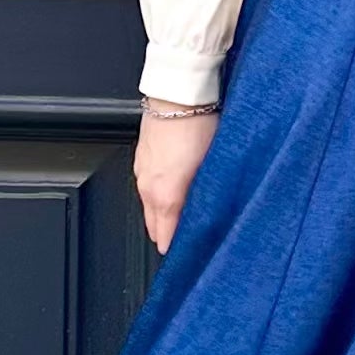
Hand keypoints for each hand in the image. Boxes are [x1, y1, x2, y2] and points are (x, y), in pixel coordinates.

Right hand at [134, 104, 218, 253]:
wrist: (177, 95)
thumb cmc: (198, 125)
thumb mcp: (211, 165)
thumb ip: (208, 194)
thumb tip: (212, 212)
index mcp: (166, 194)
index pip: (166, 234)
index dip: (176, 249)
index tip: (185, 259)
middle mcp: (149, 186)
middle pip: (154, 224)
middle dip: (166, 236)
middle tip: (183, 246)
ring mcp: (142, 172)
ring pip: (149, 206)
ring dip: (160, 218)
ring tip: (176, 225)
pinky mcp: (142, 158)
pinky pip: (147, 188)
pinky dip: (156, 198)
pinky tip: (169, 197)